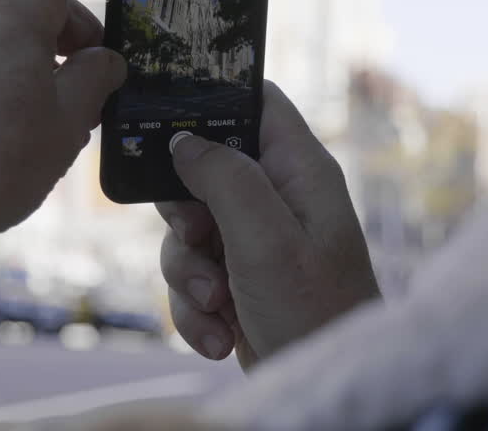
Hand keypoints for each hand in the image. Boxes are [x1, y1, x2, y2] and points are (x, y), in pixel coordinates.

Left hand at [0, 0, 143, 255]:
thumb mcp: (68, 124)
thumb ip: (96, 78)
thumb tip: (98, 63)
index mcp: (13, 5)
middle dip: (81, 39)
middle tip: (95, 96)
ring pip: (15, 29)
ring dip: (44, 63)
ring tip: (46, 129)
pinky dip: (7, 77)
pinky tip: (5, 130)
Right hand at [157, 82, 379, 368]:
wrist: (318, 386)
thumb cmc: (313, 311)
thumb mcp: (266, 238)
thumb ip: (225, 178)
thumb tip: (183, 139)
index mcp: (299, 171)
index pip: (256, 102)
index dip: (213, 101)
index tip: (169, 123)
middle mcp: (280, 198)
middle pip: (203, 169)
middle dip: (185, 215)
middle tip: (199, 238)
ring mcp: (257, 240)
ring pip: (189, 229)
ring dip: (188, 273)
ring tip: (217, 302)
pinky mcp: (238, 280)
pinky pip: (192, 274)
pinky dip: (195, 308)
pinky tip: (221, 334)